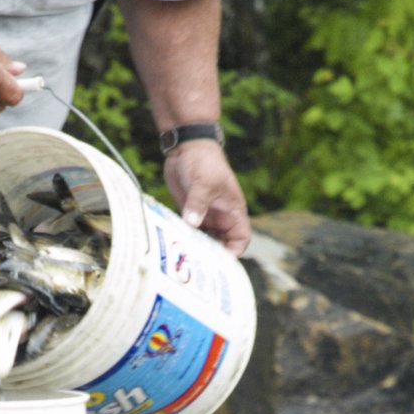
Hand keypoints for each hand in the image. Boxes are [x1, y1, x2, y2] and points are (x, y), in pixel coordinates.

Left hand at [163, 139, 250, 253]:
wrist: (186, 147)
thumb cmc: (204, 161)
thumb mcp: (203, 182)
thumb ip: (198, 203)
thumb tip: (192, 224)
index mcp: (233, 212)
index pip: (240, 239)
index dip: (233, 252)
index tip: (219, 262)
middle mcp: (221, 218)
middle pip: (221, 245)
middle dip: (211, 256)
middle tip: (195, 267)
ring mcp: (204, 216)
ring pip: (204, 241)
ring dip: (196, 249)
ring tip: (183, 260)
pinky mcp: (189, 213)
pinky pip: (189, 232)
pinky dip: (183, 240)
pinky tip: (173, 246)